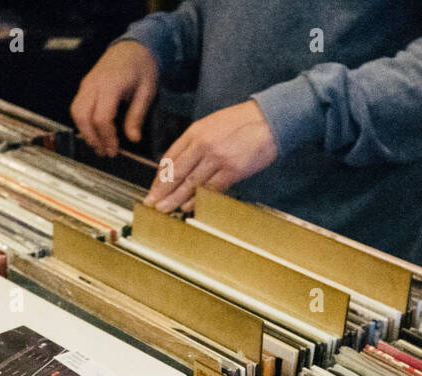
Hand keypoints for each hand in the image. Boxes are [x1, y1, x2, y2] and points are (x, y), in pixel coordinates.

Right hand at [70, 41, 158, 156]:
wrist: (134, 46)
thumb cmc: (142, 66)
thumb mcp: (147, 91)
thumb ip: (137, 115)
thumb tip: (133, 138)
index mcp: (111, 85)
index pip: (102, 118)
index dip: (107, 137)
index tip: (114, 150)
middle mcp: (94, 84)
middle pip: (83, 116)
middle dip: (92, 138)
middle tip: (105, 152)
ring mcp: (87, 84)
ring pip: (76, 112)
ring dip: (85, 132)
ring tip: (99, 145)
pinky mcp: (86, 86)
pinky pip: (78, 106)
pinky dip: (84, 122)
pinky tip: (95, 132)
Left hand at [143, 100, 277, 212]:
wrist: (270, 119)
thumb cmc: (243, 121)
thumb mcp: (212, 123)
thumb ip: (196, 142)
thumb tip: (181, 162)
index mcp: (196, 132)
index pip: (170, 157)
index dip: (160, 176)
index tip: (154, 187)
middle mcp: (203, 144)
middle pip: (177, 172)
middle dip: (162, 190)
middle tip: (151, 203)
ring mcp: (218, 158)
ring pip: (191, 183)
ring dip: (176, 198)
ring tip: (165, 209)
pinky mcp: (232, 170)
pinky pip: (211, 189)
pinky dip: (198, 199)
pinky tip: (189, 207)